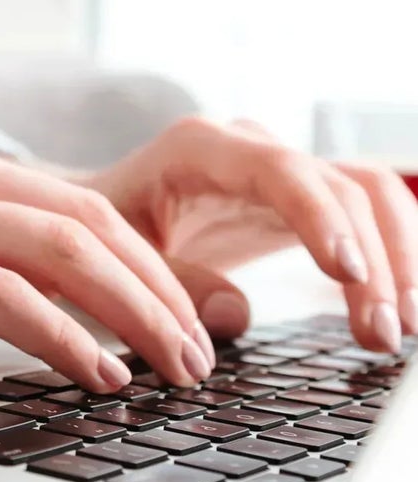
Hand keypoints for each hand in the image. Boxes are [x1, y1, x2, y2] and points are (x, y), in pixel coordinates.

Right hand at [0, 119, 219, 392]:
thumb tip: (21, 298)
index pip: (68, 198)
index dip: (141, 260)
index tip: (179, 318)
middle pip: (82, 214)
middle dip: (160, 288)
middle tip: (200, 352)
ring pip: (56, 244)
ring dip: (133, 311)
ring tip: (172, 370)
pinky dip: (61, 333)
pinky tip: (92, 373)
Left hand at [78, 116, 417, 353]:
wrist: (95, 213)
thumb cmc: (100, 230)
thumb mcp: (116, 254)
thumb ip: (170, 281)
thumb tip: (237, 315)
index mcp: (198, 148)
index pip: (280, 171)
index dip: (320, 219)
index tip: (348, 274)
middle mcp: (251, 148)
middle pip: (339, 187)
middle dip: (372, 261)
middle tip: (382, 333)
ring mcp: (283, 171)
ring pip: (368, 196)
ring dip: (399, 259)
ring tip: (399, 331)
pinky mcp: (303, 201)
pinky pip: (366, 216)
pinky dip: (395, 256)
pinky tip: (404, 308)